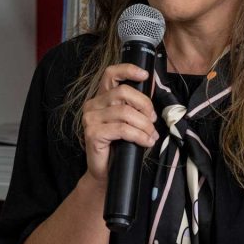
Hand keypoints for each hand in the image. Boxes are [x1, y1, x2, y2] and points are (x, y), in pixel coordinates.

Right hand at [81, 64, 158, 182]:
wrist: (105, 173)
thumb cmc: (119, 146)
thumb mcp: (130, 121)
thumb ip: (136, 105)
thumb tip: (152, 86)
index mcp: (101, 98)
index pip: (111, 74)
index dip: (128, 70)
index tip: (145, 75)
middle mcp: (92, 105)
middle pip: (123, 92)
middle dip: (144, 105)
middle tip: (153, 120)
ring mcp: (90, 119)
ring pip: (125, 112)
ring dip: (144, 125)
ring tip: (151, 135)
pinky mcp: (92, 133)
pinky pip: (122, 129)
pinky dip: (139, 135)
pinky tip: (145, 142)